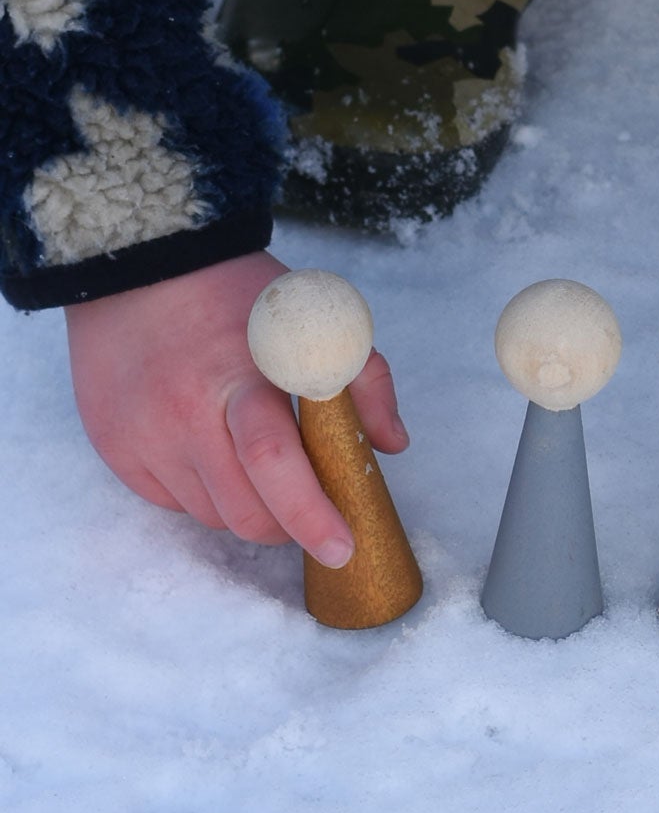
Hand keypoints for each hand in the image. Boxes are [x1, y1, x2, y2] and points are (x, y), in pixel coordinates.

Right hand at [64, 250, 406, 565]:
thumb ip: (362, 378)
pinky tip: (213, 451)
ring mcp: (144, 435)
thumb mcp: (316, 316)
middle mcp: (185, 412)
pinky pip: (170, 503)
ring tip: (258, 465)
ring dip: (246, 509)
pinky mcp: (115, 449)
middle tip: (309, 509)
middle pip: (243, 509)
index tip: (343, 546)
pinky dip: (204, 494)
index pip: (275, 461)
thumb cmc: (241, 294)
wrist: (142, 266)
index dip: (310, 513)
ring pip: (210, 516)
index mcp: (243, 374)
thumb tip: (390, 444)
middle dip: (288, 525)